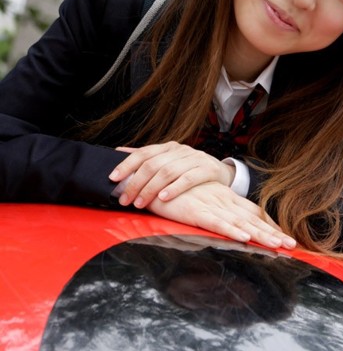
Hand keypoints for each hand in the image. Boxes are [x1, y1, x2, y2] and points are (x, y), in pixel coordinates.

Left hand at [109, 142, 234, 207]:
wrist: (221, 172)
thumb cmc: (190, 169)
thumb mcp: (169, 161)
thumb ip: (146, 158)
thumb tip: (118, 152)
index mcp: (168, 147)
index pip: (143, 153)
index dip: (126, 165)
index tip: (112, 178)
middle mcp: (180, 150)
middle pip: (153, 164)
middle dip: (136, 183)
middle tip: (125, 199)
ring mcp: (194, 158)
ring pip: (168, 171)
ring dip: (151, 188)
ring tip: (140, 203)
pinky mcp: (207, 169)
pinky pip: (189, 178)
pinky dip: (174, 188)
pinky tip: (163, 197)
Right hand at [147, 181, 296, 249]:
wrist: (151, 177)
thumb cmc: (174, 190)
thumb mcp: (196, 201)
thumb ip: (212, 211)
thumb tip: (225, 224)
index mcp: (224, 198)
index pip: (252, 212)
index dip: (269, 225)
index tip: (285, 237)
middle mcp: (222, 201)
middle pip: (252, 218)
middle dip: (272, 233)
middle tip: (292, 245)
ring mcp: (211, 205)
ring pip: (240, 222)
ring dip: (260, 234)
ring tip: (278, 246)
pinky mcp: (196, 211)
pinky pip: (217, 222)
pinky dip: (232, 230)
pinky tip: (246, 237)